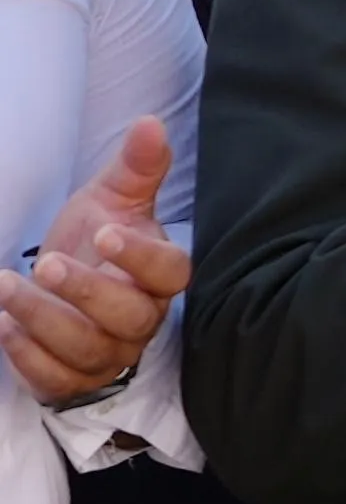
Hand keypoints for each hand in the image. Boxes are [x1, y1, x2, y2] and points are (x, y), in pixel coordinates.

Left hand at [1, 115, 190, 401]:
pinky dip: (28, 358)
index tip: (104, 234)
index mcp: (158, 276)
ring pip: (88, 350)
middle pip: (128, 318)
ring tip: (4, 287)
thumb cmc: (94, 242)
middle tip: (46, 263)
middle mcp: (140, 319)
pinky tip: (3, 326)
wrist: (64, 289)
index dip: (141, 258)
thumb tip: (151, 123)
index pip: (170, 273)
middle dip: (85, 292)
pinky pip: (58, 381)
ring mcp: (109, 353)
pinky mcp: (73, 378)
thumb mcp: (112, 200)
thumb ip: (136, 166)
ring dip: (44, 321)